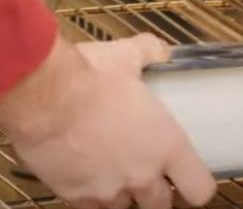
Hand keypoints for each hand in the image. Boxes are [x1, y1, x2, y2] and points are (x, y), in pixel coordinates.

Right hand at [0, 33, 215, 208]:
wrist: (44, 97)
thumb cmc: (90, 78)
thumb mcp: (127, 55)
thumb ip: (149, 53)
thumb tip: (159, 50)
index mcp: (167, 145)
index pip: (199, 189)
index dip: (197, 185)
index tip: (189, 177)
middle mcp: (142, 174)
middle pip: (161, 205)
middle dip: (157, 193)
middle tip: (148, 173)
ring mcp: (109, 190)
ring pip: (124, 208)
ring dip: (123, 194)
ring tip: (113, 171)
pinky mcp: (75, 195)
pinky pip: (90, 208)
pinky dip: (89, 196)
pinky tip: (84, 176)